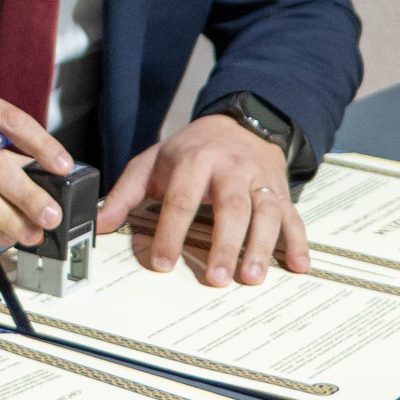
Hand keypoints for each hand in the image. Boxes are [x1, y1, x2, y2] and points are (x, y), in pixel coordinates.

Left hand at [97, 114, 310, 286]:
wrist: (239, 122)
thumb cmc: (191, 149)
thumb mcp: (152, 162)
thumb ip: (125, 193)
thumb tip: (99, 225)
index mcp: (194, 161)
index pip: (181, 200)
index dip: (172, 232)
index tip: (163, 263)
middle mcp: (231, 169)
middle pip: (230, 207)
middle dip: (223, 245)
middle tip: (216, 278)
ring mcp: (259, 180)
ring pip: (265, 213)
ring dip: (261, 247)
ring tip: (252, 277)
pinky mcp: (281, 190)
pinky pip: (293, 216)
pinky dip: (298, 242)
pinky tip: (300, 265)